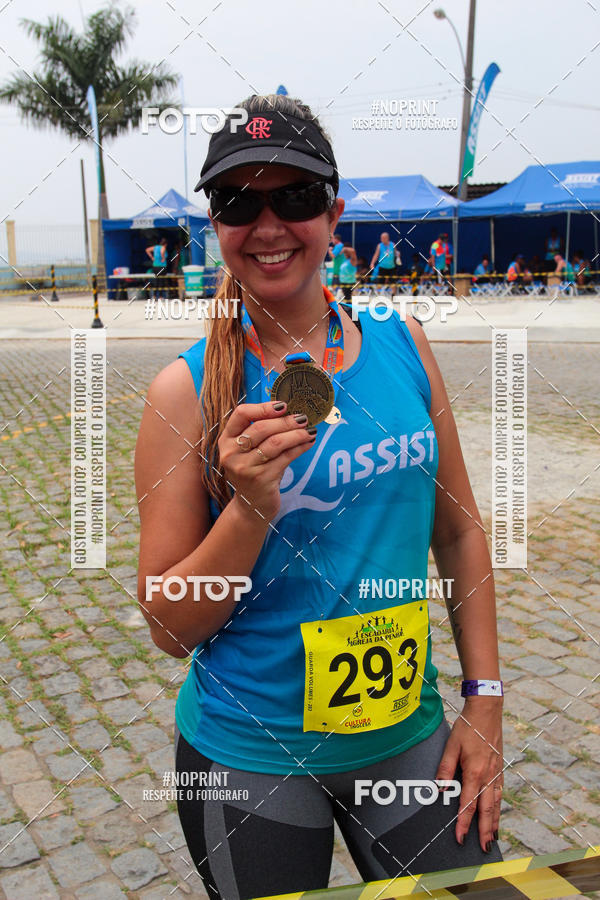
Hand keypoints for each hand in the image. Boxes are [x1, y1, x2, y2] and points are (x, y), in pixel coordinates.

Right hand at [218, 401, 315, 520]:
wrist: (251, 506)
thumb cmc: (253, 471)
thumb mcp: (248, 450)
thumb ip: (260, 431)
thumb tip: (290, 411)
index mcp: (226, 440)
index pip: (241, 414)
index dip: (263, 407)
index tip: (283, 405)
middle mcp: (231, 453)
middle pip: (261, 428)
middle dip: (285, 421)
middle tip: (303, 417)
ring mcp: (245, 468)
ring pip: (275, 443)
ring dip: (296, 434)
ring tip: (309, 430)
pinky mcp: (261, 479)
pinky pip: (285, 458)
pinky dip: (299, 448)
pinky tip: (308, 442)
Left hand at [436, 697, 502, 851]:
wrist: (487, 711)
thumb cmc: (468, 727)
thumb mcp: (451, 745)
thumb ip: (445, 768)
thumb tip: (440, 789)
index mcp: (474, 772)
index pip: (468, 804)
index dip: (463, 823)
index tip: (460, 838)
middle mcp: (488, 776)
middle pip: (487, 810)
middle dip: (484, 831)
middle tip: (484, 849)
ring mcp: (496, 772)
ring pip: (496, 804)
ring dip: (495, 823)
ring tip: (493, 838)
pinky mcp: (500, 768)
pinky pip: (500, 793)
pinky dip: (499, 808)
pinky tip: (498, 813)